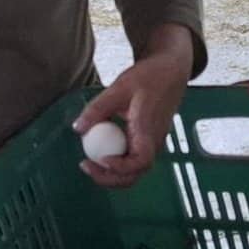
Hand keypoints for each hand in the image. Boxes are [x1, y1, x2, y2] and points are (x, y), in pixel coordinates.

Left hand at [73, 45, 191, 189]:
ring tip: (89, 162)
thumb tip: (78, 128)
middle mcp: (154, 142)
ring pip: (133, 171)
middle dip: (109, 178)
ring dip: (111, 173)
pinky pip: (132, 160)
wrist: (170, 71)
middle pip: (135, 174)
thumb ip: (98, 109)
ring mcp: (152, 144)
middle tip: (85, 166)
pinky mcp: (148, 141)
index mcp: (149, 130)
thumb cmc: (149, 77)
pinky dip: (116, 162)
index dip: (120, 167)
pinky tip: (99, 151)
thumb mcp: (119, 89)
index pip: (140, 162)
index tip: (100, 160)